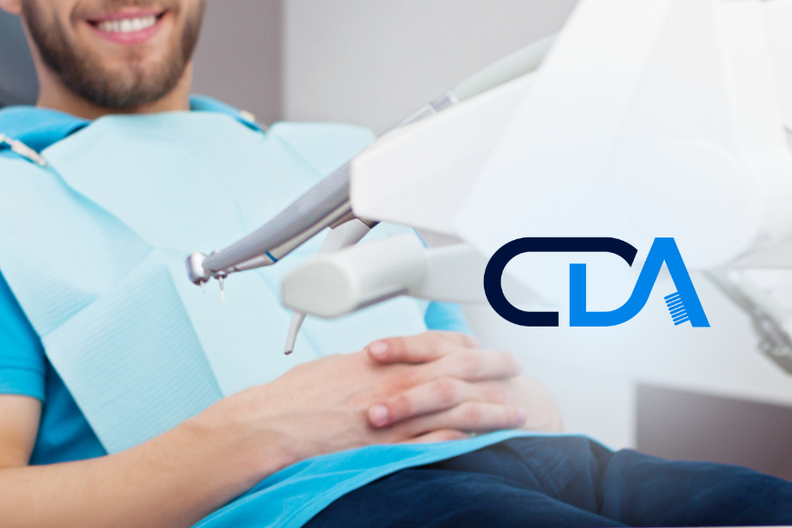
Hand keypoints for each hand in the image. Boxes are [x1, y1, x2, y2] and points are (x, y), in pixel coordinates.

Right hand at [200, 330, 526, 466]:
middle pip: (461, 370)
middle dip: (494, 372)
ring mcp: (398, 416)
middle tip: (517, 373)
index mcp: (383, 360)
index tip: (486, 353)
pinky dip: (470, 443)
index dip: (470, 348)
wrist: (274, 426)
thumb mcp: (335, 369)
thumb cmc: (295, 399)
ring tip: (517, 415)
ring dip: (493, 410)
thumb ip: (367, 368)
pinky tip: (489, 446)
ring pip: (461, 408)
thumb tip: (379, 367)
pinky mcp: (393, 447)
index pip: (440, 345)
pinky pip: (443, 443)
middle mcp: (396, 382)